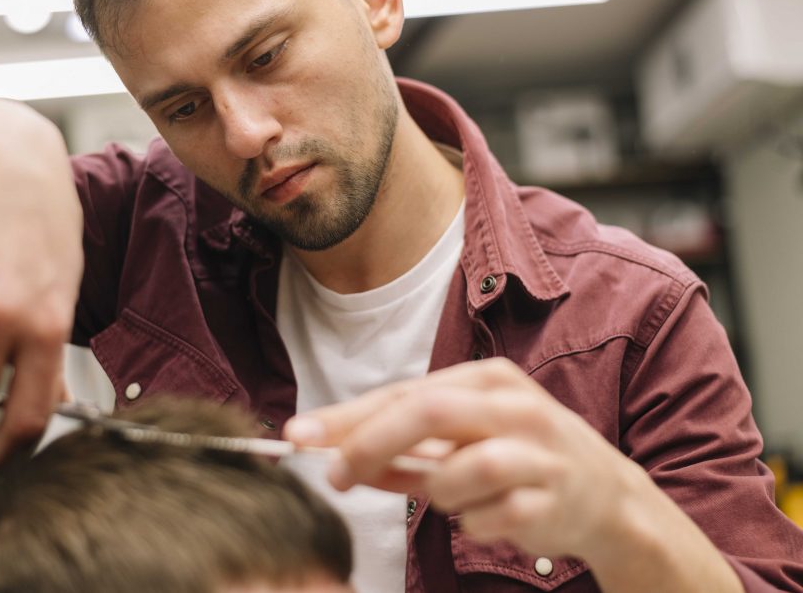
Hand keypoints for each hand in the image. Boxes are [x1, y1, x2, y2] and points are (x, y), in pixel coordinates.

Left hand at [285, 358, 645, 559]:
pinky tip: (492, 515)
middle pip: (427, 413)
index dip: (348, 415)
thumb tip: (333, 454)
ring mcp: (539, 450)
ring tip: (458, 496)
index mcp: (487, 380)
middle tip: (337, 476)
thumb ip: (401, 449)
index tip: (298, 435)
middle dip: (371, 444)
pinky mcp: (553, 498)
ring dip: (439, 494)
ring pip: (457, 472)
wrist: (605, 499)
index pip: (405, 392)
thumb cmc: (519, 460)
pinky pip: (486, 518)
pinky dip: (473, 523)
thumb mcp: (462, 442)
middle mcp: (514, 405)